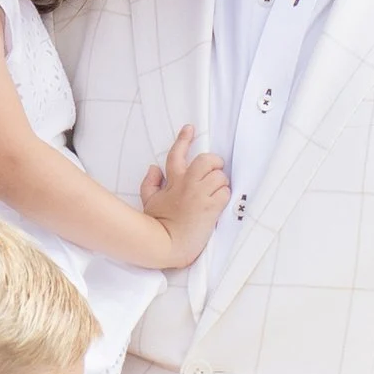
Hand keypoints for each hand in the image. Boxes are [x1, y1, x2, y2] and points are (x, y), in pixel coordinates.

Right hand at [137, 124, 230, 270]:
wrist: (166, 244)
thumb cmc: (157, 225)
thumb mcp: (148, 201)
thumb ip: (149, 182)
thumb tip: (154, 168)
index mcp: (173, 180)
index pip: (177, 154)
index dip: (184, 139)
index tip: (189, 129)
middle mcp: (188, 184)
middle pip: (207, 160)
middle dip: (214, 163)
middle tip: (215, 171)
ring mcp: (201, 195)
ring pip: (220, 176)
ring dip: (221, 183)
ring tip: (216, 193)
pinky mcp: (211, 208)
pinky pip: (226, 193)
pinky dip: (225, 197)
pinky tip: (218, 204)